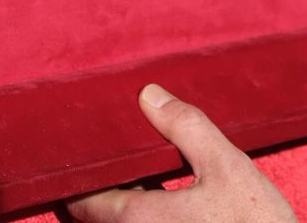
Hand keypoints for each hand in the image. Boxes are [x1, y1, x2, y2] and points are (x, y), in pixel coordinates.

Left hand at [67, 85, 297, 222]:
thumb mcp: (226, 165)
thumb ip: (186, 128)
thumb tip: (147, 95)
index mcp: (139, 218)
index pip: (85, 202)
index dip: (80, 174)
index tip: (80, 151)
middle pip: (101, 216)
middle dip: (104, 185)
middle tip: (112, 151)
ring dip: (128, 198)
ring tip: (139, 168)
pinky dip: (149, 212)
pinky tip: (168, 193)